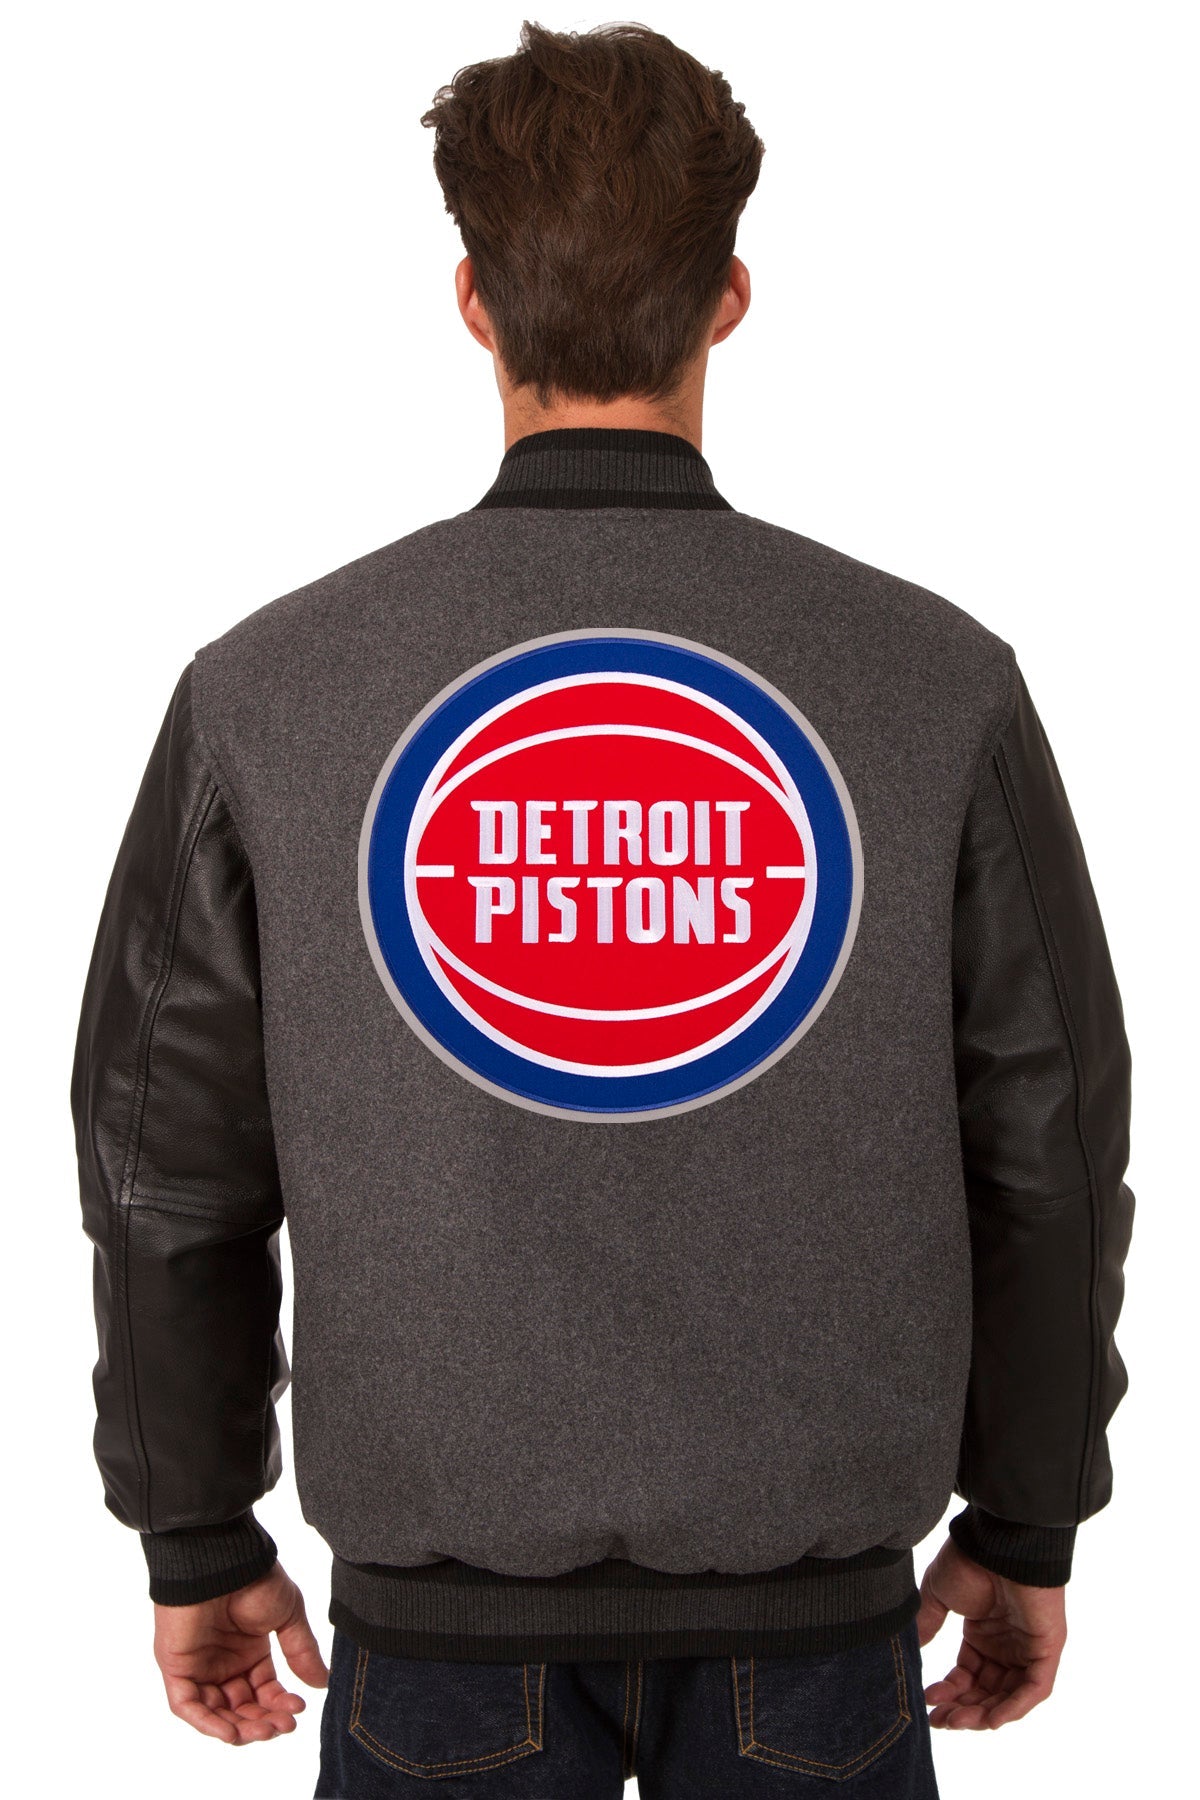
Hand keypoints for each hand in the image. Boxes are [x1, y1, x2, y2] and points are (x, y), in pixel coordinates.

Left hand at [152, 1561, 329, 1744]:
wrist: (222, 1561)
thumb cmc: (254, 1579)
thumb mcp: (287, 1615)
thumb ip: (302, 1650)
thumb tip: (322, 1682)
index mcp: (248, 1650)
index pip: (264, 1690)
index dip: (280, 1704)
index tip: (298, 1709)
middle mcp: (223, 1662)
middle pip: (242, 1707)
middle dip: (263, 1722)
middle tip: (283, 1726)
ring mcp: (198, 1666)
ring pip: (216, 1713)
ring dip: (240, 1728)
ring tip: (264, 1730)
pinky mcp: (176, 1668)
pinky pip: (187, 1706)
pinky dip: (207, 1723)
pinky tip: (232, 1732)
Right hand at [916, 1537, 1066, 1729]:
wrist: (998, 1543)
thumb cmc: (969, 1561)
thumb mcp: (938, 1596)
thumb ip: (927, 1624)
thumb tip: (909, 1652)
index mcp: (983, 1634)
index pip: (967, 1675)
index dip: (948, 1692)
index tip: (927, 1701)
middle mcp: (1006, 1646)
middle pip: (986, 1691)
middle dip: (963, 1709)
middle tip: (940, 1720)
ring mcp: (1028, 1649)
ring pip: (1009, 1696)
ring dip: (984, 1713)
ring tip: (957, 1720)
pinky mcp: (1046, 1650)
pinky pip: (1033, 1689)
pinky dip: (1013, 1707)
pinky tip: (989, 1718)